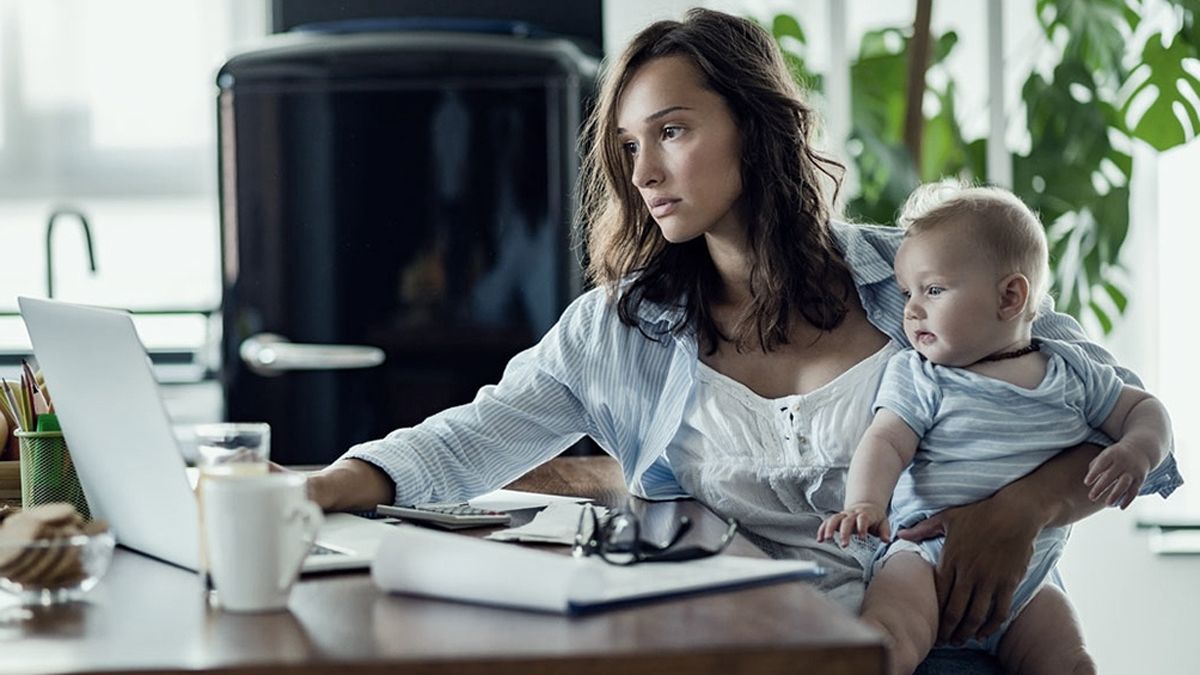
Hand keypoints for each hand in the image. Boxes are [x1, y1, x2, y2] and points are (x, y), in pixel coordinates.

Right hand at [817, 503, 890, 546]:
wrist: (865, 506)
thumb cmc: (875, 518)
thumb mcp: (883, 522)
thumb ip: (885, 531)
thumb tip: (886, 540)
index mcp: (865, 514)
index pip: (863, 519)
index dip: (862, 527)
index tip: (862, 537)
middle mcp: (852, 514)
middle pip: (846, 520)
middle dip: (844, 532)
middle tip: (844, 545)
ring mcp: (843, 515)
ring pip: (834, 519)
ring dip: (829, 528)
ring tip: (826, 539)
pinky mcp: (836, 519)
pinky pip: (827, 522)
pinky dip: (822, 530)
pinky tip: (819, 539)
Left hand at [897, 498, 1037, 644]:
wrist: (1015, 512)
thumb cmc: (979, 513)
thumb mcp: (947, 517)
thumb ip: (922, 529)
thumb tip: (900, 533)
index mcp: (951, 559)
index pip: (938, 595)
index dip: (933, 614)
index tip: (930, 626)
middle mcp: (968, 573)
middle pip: (954, 611)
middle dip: (947, 630)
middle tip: (943, 641)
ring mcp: (989, 580)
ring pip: (975, 615)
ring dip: (966, 632)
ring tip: (960, 641)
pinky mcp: (1008, 583)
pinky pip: (999, 612)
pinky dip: (991, 626)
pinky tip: (983, 633)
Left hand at [1084, 442, 1149, 508]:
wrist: (1140, 451)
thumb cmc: (1115, 456)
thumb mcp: (1105, 455)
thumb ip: (1095, 466)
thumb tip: (1088, 482)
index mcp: (1112, 455)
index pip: (1102, 464)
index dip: (1094, 473)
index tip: (1086, 483)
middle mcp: (1123, 462)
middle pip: (1111, 476)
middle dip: (1100, 487)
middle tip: (1091, 497)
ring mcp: (1132, 471)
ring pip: (1124, 484)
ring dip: (1115, 495)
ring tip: (1107, 504)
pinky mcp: (1140, 479)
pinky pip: (1134, 491)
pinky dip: (1128, 500)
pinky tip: (1121, 507)